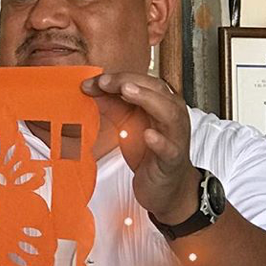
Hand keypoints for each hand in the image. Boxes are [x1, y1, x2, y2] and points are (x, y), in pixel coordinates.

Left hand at [81, 72, 199, 222]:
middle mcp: (172, 115)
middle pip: (156, 91)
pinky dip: (160, 141)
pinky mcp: (172, 160)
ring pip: (168, 114)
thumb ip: (112, 104)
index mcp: (161, 103)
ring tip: (127, 92)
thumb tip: (90, 87)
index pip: (143, 82)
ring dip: (147, 100)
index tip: (97, 80)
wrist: (167, 188)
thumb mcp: (128, 123)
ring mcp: (175, 137)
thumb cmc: (150, 153)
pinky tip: (148, 135)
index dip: (120, 78)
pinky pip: (169, 149)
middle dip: (130, 83)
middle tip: (106, 82)